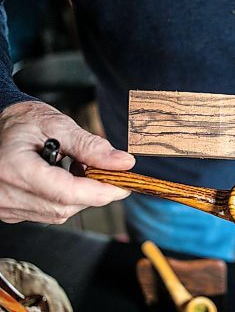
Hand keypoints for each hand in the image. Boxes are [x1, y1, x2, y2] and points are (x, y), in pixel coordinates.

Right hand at [0, 101, 134, 223]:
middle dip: (93, 193)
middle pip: (64, 206)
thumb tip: (122, 162)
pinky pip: (47, 212)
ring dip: (80, 196)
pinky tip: (65, 179)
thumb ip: (90, 146)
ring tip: (79, 169)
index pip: (66, 192)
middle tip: (108, 174)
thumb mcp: (58, 125)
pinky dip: (65, 199)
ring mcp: (5, 205)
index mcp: (14, 168)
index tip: (123, 185)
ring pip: (59, 213)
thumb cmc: (22, 121)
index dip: (100, 191)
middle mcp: (5, 193)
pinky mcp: (10, 211)